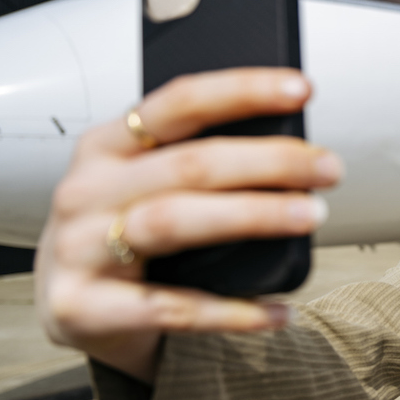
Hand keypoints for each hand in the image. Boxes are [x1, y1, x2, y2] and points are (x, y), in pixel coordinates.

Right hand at [34, 68, 342, 382]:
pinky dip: (233, 311)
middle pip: (188, 165)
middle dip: (269, 162)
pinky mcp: (84, 309)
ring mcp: (79, 250)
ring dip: (252, 216)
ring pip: (174, 222)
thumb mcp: (147, 185)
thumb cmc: (122, 232)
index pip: (178, 104)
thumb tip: (294, 151)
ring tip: (310, 216)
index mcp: (106, 147)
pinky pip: (172, 309)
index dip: (241, 91)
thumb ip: (198, 163)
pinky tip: (280, 311)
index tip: (301, 88)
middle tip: (328, 168)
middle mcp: (87, 191)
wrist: (71, 306)